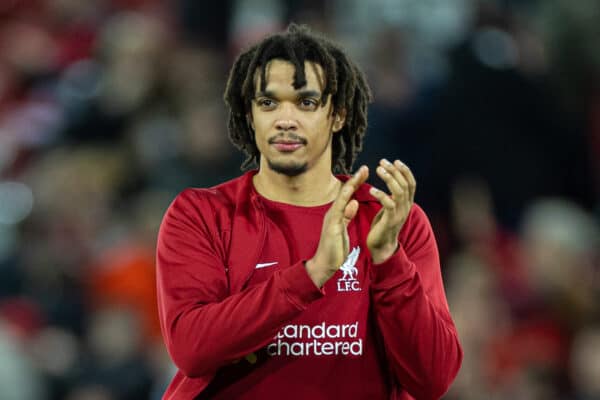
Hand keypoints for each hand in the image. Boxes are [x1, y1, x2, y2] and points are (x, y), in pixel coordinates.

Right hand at [306, 166, 368, 286]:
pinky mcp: (332, 225)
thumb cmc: (334, 248)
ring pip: (342, 197)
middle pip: (345, 192)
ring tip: (360, 174)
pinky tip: (351, 191)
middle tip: (365, 168)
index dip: (356, 183)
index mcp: (337, 213)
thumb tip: (354, 202)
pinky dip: (344, 199)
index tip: (365, 172)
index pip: (348, 195)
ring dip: (351, 185)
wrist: (325, 264)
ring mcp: (331, 218)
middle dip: (355, 180)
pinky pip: (339, 209)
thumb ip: (347, 215)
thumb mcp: (343, 228)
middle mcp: (333, 212)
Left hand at [367, 159, 415, 263]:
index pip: (411, 183)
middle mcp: (406, 208)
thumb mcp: (390, 208)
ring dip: (389, 179)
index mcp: (406, 204)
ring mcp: (399, 214)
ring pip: (399, 192)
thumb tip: (391, 180)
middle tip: (383, 162)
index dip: (405, 171)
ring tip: (378, 170)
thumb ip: (393, 196)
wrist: (381, 247)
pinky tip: (371, 190)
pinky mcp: (390, 221)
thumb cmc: (383, 225)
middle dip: (394, 171)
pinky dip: (381, 195)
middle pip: (405, 185)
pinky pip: (389, 204)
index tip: (395, 161)